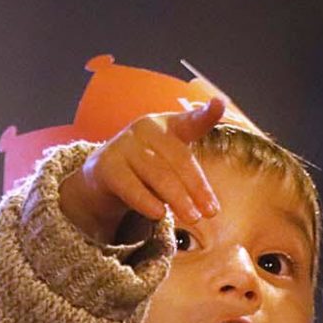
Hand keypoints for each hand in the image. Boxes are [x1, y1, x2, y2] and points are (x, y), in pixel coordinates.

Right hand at [56, 98, 224, 242]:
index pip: (191, 121)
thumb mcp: (169, 164)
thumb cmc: (146, 169)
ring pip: (158, 174)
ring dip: (178, 198)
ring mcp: (125, 145)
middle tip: (211, 212)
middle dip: (197, 187)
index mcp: (168, 126)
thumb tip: (210, 207)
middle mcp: (147, 130)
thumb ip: (190, 176)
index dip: (207, 114)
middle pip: (178, 159)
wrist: (103, 175)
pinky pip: (130, 186)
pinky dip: (146, 201)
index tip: (220, 104)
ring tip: (193, 217)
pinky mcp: (107, 165)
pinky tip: (159, 214)